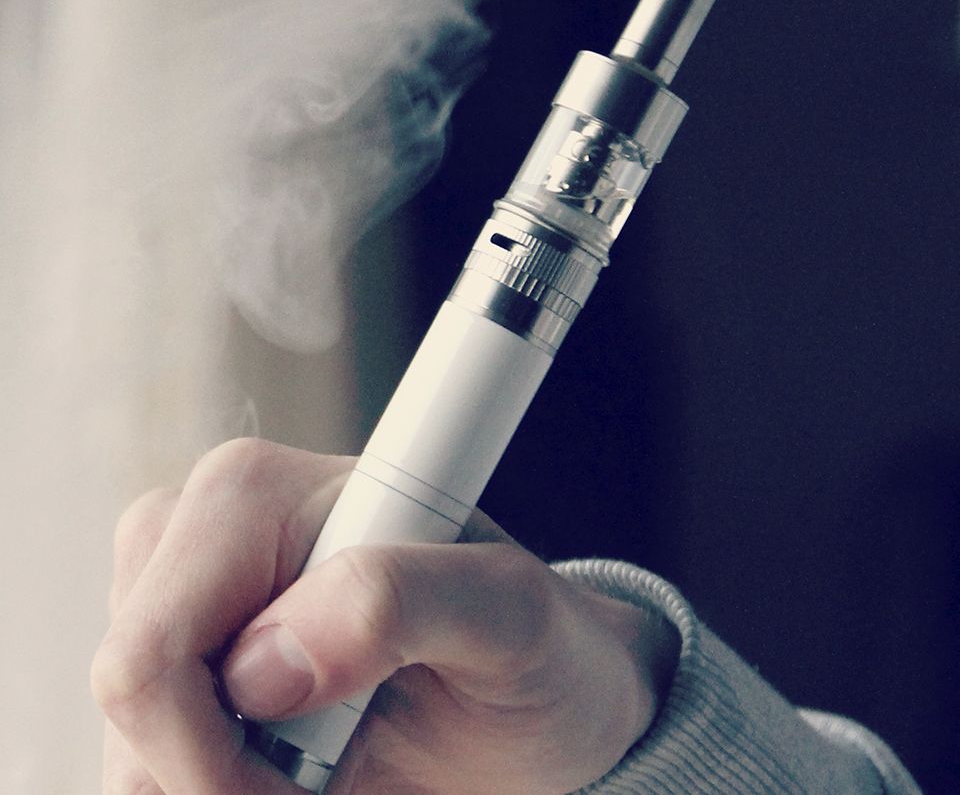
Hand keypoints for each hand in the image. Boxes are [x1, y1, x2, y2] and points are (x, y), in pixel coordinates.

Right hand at [93, 439, 677, 794]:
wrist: (539, 691)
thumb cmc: (529, 642)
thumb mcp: (505, 614)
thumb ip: (397, 599)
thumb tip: (267, 661)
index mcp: (253, 492)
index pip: (148, 656)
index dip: (212, 758)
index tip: (304, 781)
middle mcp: (197, 533)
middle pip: (125, 709)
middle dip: (215, 775)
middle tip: (325, 773)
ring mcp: (177, 598)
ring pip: (128, 752)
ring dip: (221, 786)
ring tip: (326, 761)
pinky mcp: (180, 662)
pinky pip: (145, 768)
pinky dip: (217, 788)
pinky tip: (290, 770)